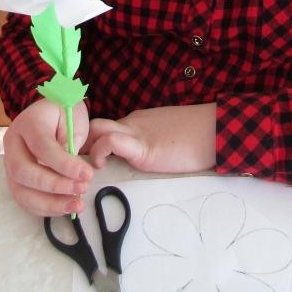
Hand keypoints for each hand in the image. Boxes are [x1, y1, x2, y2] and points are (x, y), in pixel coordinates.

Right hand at [3, 99, 93, 216]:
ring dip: (50, 203)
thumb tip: (70, 172)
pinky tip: (65, 208)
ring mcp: (9, 163)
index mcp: (27, 123)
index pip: (42, 147)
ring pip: (20, 191)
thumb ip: (70, 142)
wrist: (49, 113)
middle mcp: (12, 144)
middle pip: (23, 171)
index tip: (86, 174)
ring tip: (76, 205)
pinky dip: (44, 208)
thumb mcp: (72, 119)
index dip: (64, 164)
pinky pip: (24, 200)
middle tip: (82, 189)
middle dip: (54, 185)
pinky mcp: (14, 179)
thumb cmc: (63, 114)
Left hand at [82, 103, 216, 174]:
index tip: (82, 157)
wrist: (216, 131)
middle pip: (93, 124)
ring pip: (96, 128)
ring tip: (85, 168)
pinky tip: (101, 165)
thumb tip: (138, 158)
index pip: (103, 126)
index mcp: (136, 123)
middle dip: (78, 142)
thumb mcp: (165, 138)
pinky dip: (99, 152)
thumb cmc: (197, 137)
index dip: (88, 140)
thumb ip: (147, 144)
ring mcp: (137, 133)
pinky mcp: (143, 147)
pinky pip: (112, 140)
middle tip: (74, 164)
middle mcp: (132, 123)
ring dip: (84, 148)